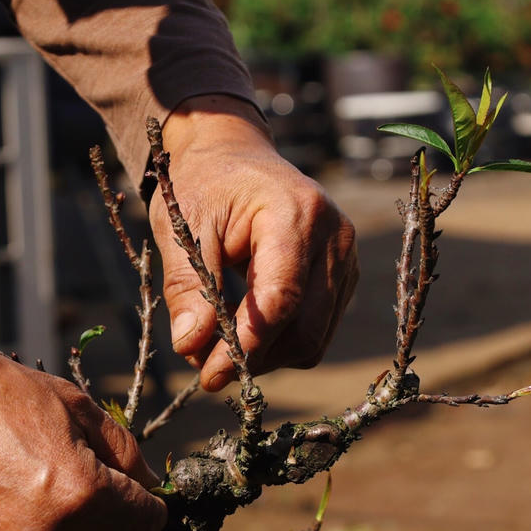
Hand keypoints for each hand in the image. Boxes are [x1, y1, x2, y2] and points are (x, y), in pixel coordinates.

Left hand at [150, 95, 358, 391]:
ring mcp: (347, 259)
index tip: (209, 374)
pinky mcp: (344, 278)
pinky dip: (278, 344)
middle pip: (304, 329)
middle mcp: (335, 237)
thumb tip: (190, 347)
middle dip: (254, 358)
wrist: (235, 156)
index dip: (246, 344)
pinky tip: (244, 331)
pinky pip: (316, 331)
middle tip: (204, 368)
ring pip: (313, 339)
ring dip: (265, 356)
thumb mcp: (183, 228)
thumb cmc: (205, 185)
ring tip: (218, 346)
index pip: (281, 298)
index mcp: (297, 213)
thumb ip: (186, 287)